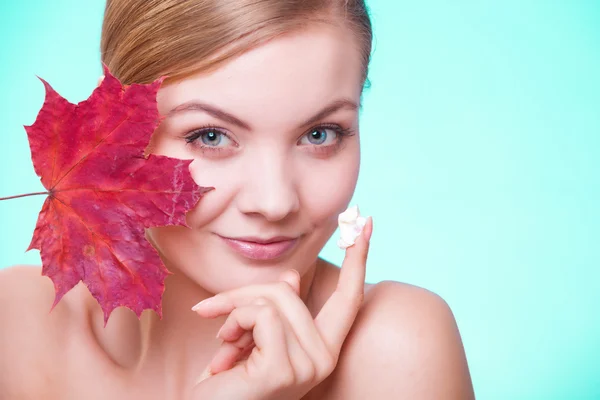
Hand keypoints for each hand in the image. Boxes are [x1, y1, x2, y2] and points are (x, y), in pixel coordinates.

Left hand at [189, 217, 371, 399]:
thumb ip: (278, 309)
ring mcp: (307, 366)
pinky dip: (233, 326)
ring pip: (271, 300)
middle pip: (287, 290)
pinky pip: (260, 316)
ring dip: (233, 316)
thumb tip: (290, 277)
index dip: (358, 258)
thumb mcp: (257, 337)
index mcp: (324, 348)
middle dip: (242, 296)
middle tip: (212, 315)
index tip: (366, 222)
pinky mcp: (282, 370)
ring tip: (225, 347)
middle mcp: (324, 358)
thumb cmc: (230, 380)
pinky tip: (225, 358)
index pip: (348, 297)